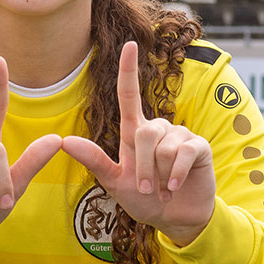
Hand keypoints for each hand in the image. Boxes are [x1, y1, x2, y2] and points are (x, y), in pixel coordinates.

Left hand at [61, 41, 214, 245]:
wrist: (175, 219)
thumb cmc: (144, 199)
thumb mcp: (114, 181)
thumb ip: (93, 161)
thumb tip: (64, 140)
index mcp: (135, 132)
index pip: (130, 94)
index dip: (129, 69)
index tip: (130, 44)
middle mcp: (158, 128)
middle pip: (145, 132)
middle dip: (141, 165)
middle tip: (144, 188)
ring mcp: (180, 135)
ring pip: (163, 145)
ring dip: (158, 173)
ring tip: (162, 188)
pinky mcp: (199, 147)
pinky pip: (183, 152)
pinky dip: (176, 173)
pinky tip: (175, 185)